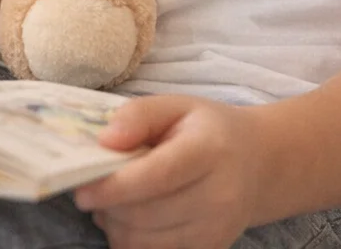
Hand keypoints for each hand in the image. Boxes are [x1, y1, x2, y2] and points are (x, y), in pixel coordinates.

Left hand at [74, 95, 269, 248]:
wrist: (258, 163)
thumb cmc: (208, 129)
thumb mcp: (177, 105)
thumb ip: (139, 114)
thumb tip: (104, 140)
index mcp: (209, 151)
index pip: (157, 176)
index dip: (115, 186)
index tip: (82, 188)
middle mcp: (219, 196)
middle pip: (147, 214)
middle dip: (108, 207)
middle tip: (88, 191)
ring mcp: (216, 230)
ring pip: (147, 241)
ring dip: (115, 226)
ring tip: (109, 203)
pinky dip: (131, 240)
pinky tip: (128, 218)